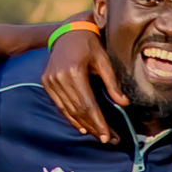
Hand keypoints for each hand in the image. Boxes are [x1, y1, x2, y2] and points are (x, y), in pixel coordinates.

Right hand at [44, 24, 125, 145]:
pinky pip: (60, 105)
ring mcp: (50, 81)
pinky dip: (70, 117)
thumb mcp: (104, 60)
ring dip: (83, 125)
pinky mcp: (46, 82)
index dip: (98, 122)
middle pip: (78, 110)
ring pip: (68, 110)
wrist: (68, 32)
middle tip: (107, 140)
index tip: (107, 135)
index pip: (87, 104)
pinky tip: (81, 127)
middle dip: (94, 127)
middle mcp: (59, 78)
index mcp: (74, 72)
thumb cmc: (90, 44)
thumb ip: (112, 83)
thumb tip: (124, 103)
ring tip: (97, 136)